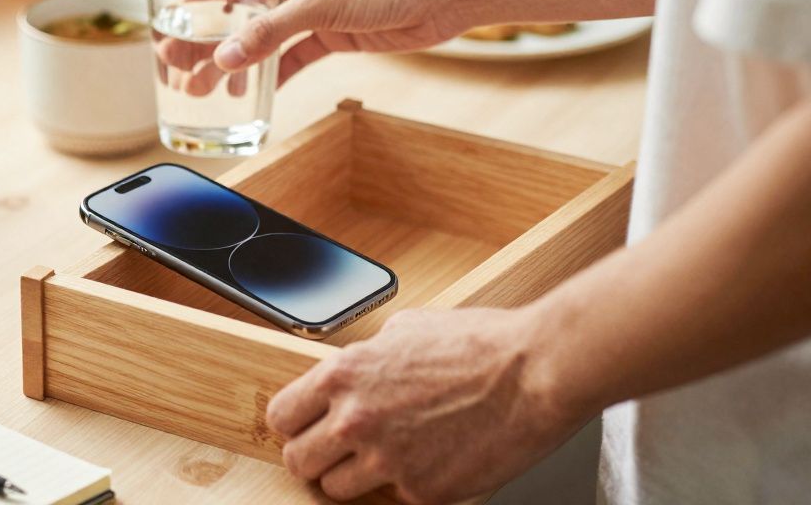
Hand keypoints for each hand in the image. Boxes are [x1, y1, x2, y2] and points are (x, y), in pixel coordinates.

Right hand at [194, 0, 470, 84]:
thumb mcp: (318, 5)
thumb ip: (269, 32)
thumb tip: (224, 59)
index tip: (175, 15)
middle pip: (241, 7)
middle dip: (210, 37)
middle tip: (180, 64)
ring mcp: (314, 7)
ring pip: (263, 36)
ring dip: (237, 61)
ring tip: (207, 88)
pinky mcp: (333, 33)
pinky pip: (292, 55)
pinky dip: (272, 73)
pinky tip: (253, 93)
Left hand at [267, 307, 587, 503]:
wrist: (535, 373)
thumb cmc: (481, 345)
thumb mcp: (406, 328)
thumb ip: (368, 355)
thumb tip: (356, 365)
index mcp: (344, 375)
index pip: (281, 416)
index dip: (294, 423)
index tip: (307, 426)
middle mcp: (356, 420)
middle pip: (297, 461)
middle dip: (316, 456)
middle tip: (338, 450)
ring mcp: (387, 461)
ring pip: (336, 489)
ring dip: (354, 477)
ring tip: (385, 457)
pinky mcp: (421, 491)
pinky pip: (393, 498)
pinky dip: (406, 485)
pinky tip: (428, 459)